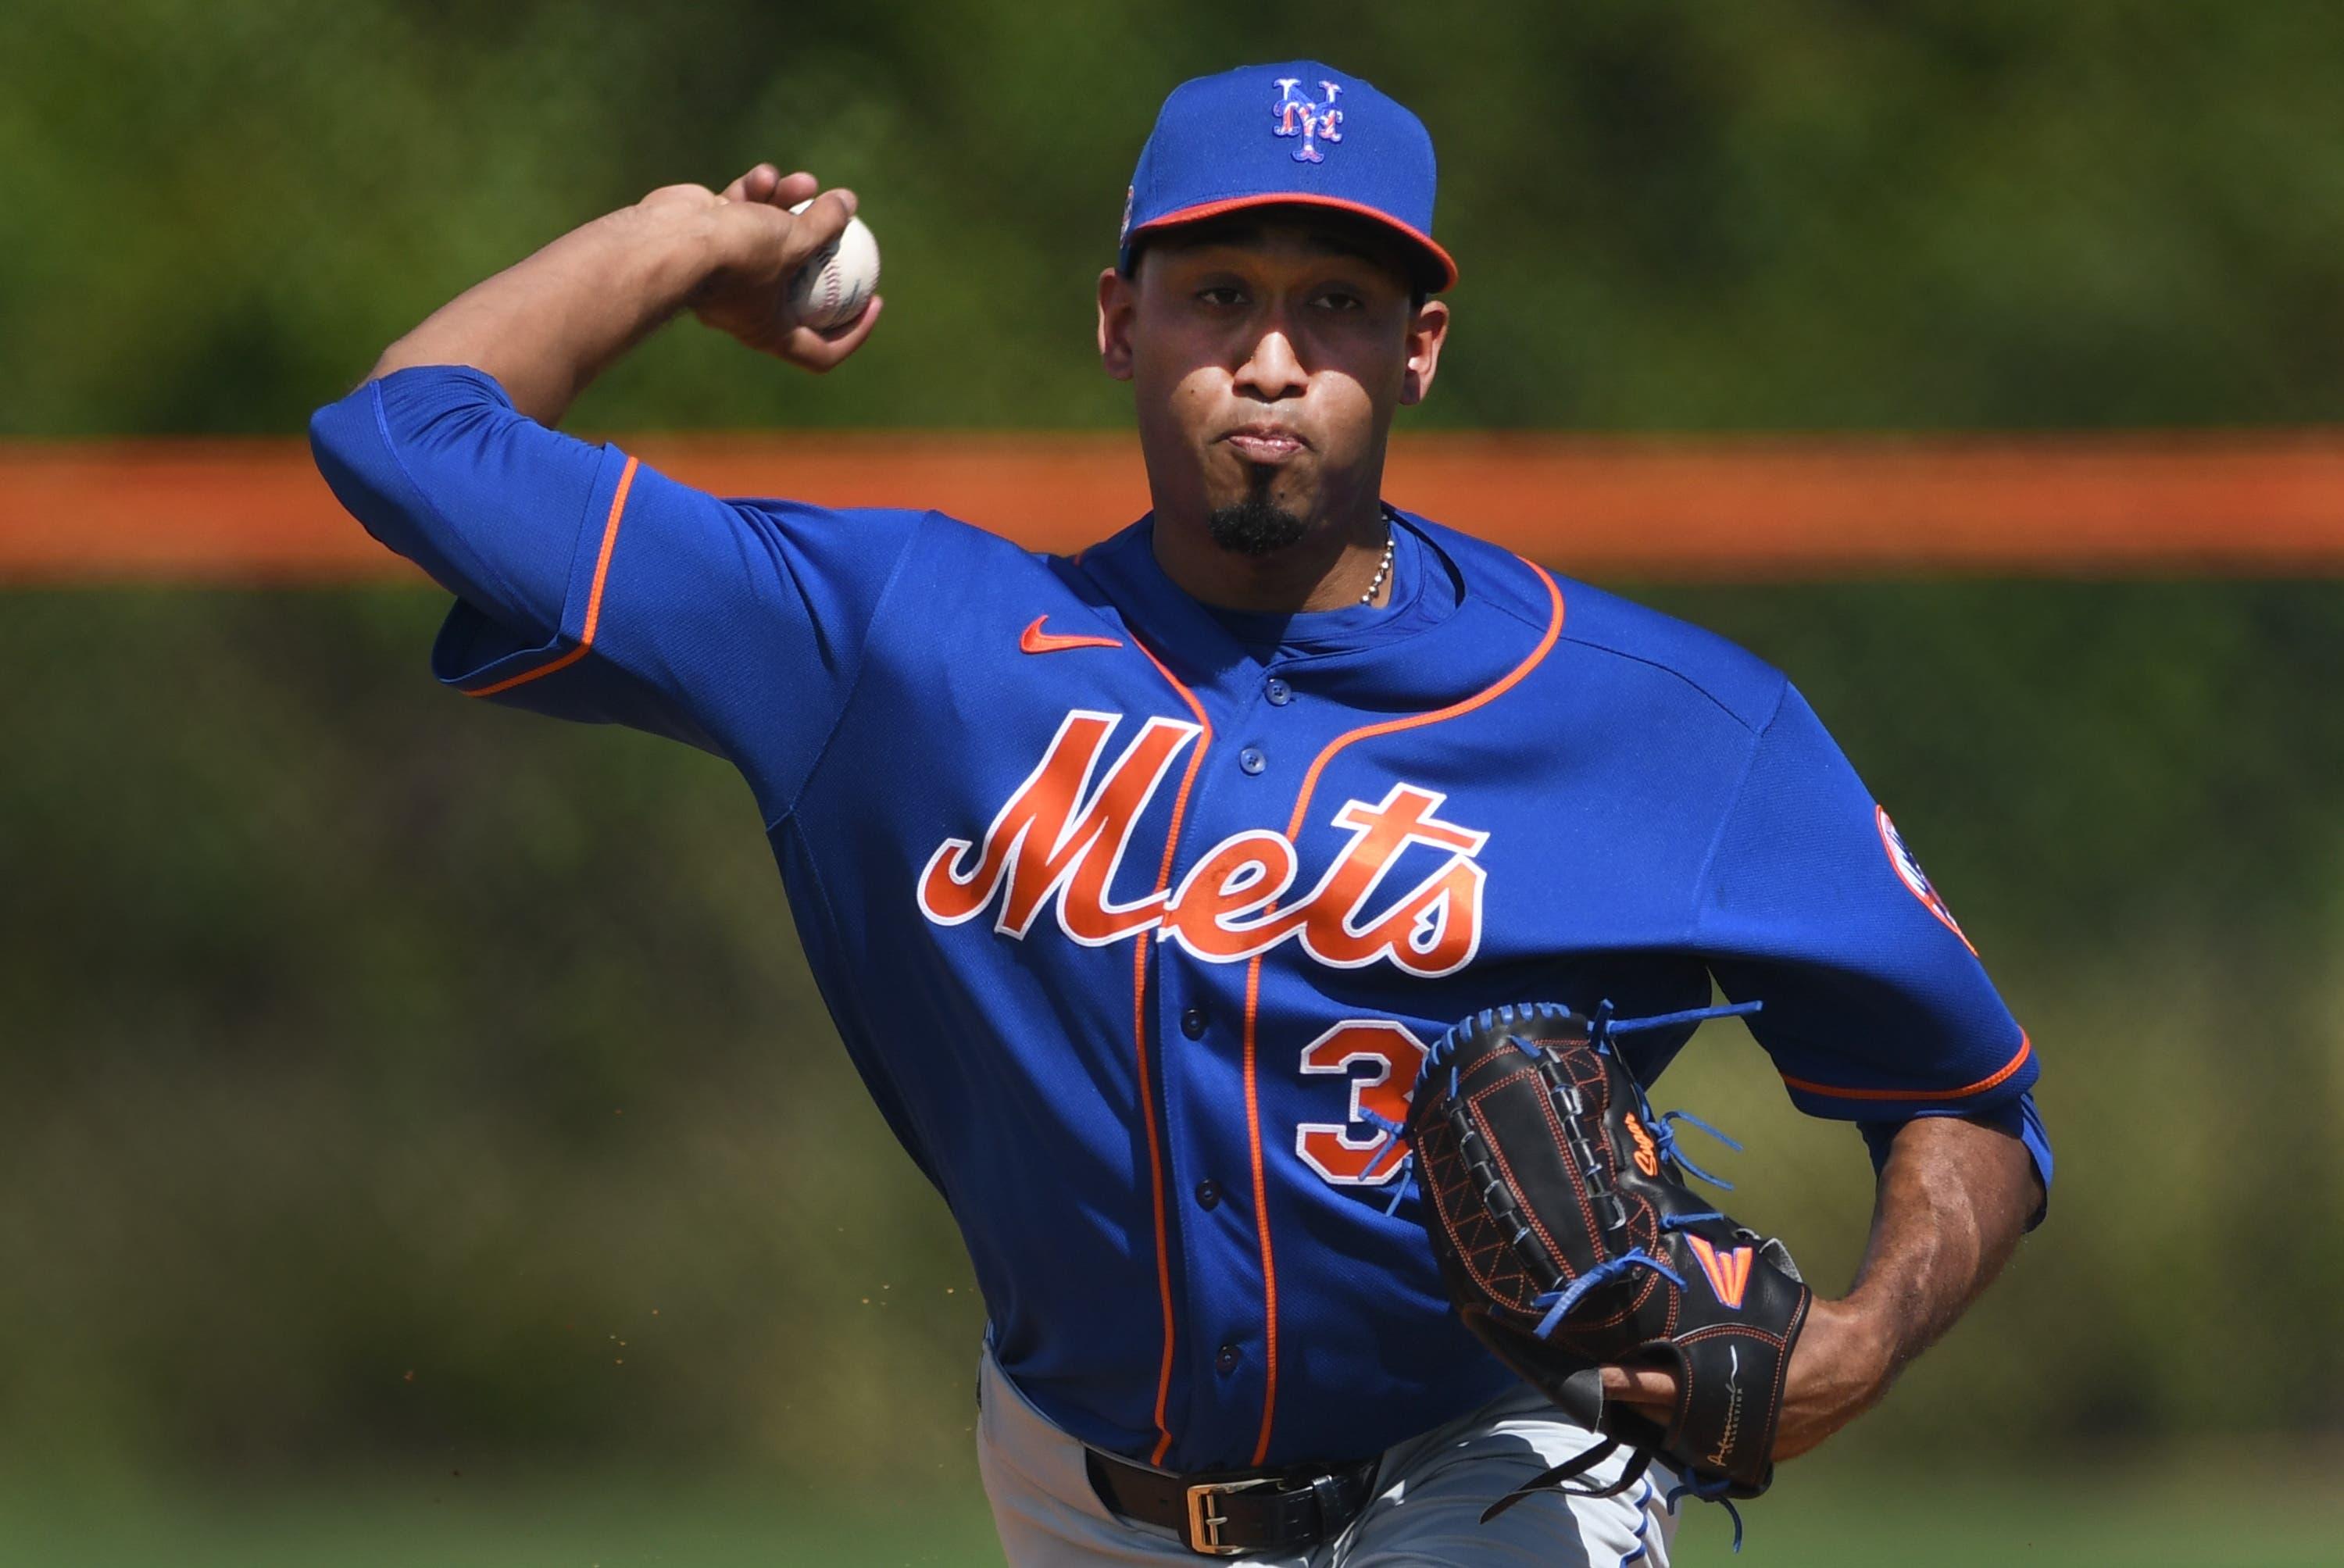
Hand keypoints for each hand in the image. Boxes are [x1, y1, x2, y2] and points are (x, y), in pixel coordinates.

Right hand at [649, 164, 884, 370]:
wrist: (668, 240)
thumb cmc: (734, 256)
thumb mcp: (793, 242)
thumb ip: (825, 225)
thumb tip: (849, 203)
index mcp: (769, 330)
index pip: (819, 350)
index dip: (854, 334)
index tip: (875, 302)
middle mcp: (747, 306)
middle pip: (799, 285)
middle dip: (824, 249)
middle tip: (850, 228)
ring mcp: (726, 269)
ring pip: (772, 233)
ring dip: (792, 202)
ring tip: (805, 183)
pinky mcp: (708, 234)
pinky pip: (743, 212)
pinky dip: (756, 193)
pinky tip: (764, 175)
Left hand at [1600, 1296, 1893, 1460]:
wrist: (1861, 1362)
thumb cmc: (1806, 1322)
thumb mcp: (1759, 1301)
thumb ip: (1717, 1293)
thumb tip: (1670, 1259)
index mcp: (1732, 1381)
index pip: (1662, 1388)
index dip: (1625, 1383)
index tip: (1596, 1375)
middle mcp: (1738, 1423)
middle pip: (1665, 1420)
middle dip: (1632, 1402)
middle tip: (1602, 1380)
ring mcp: (1752, 1445)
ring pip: (1685, 1439)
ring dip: (1657, 1419)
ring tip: (1627, 1396)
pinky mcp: (1764, 1455)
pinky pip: (1713, 1447)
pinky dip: (1691, 1431)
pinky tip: (1672, 1413)